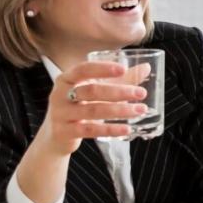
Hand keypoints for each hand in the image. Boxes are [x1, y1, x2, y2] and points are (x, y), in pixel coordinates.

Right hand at [35, 60, 149, 155]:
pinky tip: (127, 129)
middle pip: (92, 90)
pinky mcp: (64, 132)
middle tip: (141, 93)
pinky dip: (110, 129)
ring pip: (93, 110)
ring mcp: (60, 114)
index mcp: (66, 79)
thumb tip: (146, 67)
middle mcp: (60, 94)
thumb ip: (120, 80)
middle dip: (119, 91)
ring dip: (120, 110)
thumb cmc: (79, 106)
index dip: (103, 68)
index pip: (83, 69)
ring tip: (140, 110)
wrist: (56, 136)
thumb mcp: (95, 90)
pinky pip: (90, 130)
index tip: (123, 69)